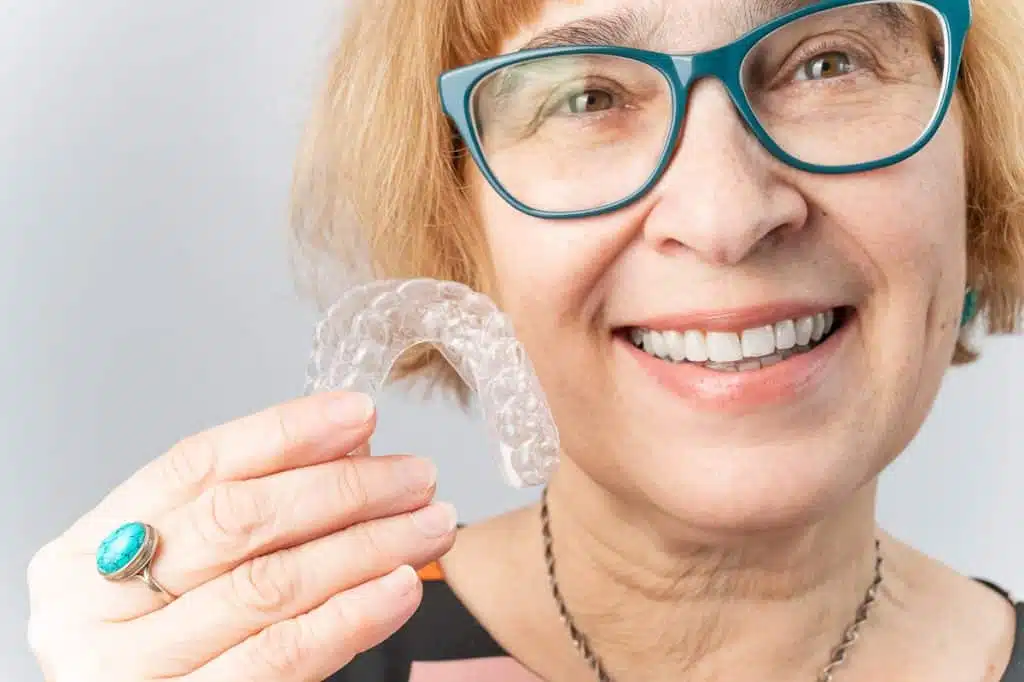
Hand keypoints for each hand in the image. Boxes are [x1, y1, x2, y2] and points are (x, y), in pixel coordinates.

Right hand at [27, 391, 456, 680]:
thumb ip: (247, 507)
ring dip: (366, 546)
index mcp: (85, 552)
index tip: (358, 412)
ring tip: (429, 524)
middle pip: (236, 521)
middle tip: (414, 475)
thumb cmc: (158, 642)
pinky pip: (281, 657)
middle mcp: (94, 609)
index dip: (283, 432)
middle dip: (341, 488)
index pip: (193, 467)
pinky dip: (351, 615)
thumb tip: (349, 446)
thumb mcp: (175, 570)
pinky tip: (400, 585)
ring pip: (268, 585)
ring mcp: (133, 671)